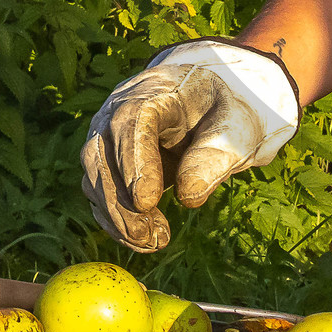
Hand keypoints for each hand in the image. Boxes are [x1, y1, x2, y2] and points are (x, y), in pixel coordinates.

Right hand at [80, 42, 299, 252]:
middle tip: (150, 237)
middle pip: (101, 152)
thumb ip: (216, 155)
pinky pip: (99, 193)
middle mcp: (119, 108)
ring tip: (153, 242)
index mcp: (155, 89)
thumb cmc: (225, 114)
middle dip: (121, 201)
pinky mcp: (105, 160)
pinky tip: (142, 239)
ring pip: (94, 177)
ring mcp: (106, 134)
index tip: (147, 202)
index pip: (131, 121)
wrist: (211, 107)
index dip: (134, 162)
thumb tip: (188, 196)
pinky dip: (116, 220)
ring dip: (117, 217)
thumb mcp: (236, 128)